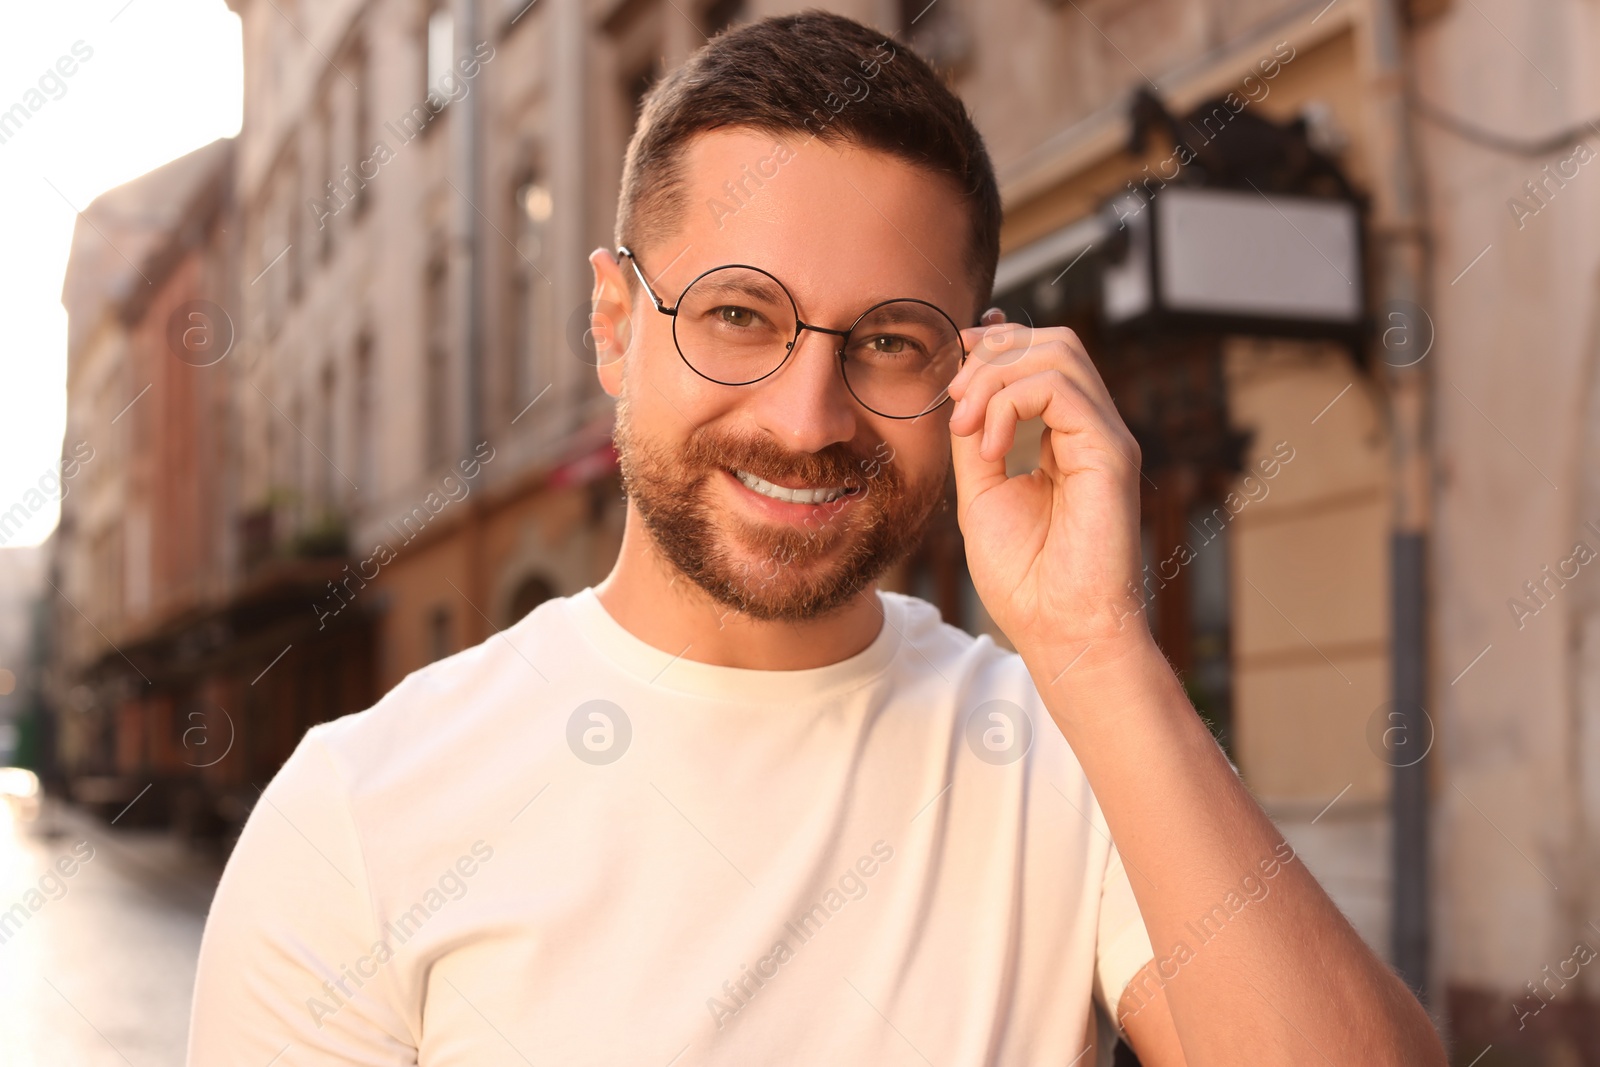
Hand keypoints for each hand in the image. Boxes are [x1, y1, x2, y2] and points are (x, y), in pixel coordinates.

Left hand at [946, 311, 1151, 665]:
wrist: (1059, 629)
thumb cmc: (1026, 578)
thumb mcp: (981, 493)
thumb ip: (973, 439)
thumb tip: (961, 390)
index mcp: (1064, 438)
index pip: (1041, 359)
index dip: (995, 344)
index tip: (952, 362)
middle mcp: (1090, 431)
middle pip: (1054, 342)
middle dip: (992, 354)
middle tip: (955, 400)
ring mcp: (1104, 437)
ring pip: (1059, 352)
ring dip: (995, 377)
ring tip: (966, 426)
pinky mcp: (1111, 451)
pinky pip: (1060, 388)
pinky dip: (1010, 404)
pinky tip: (989, 449)